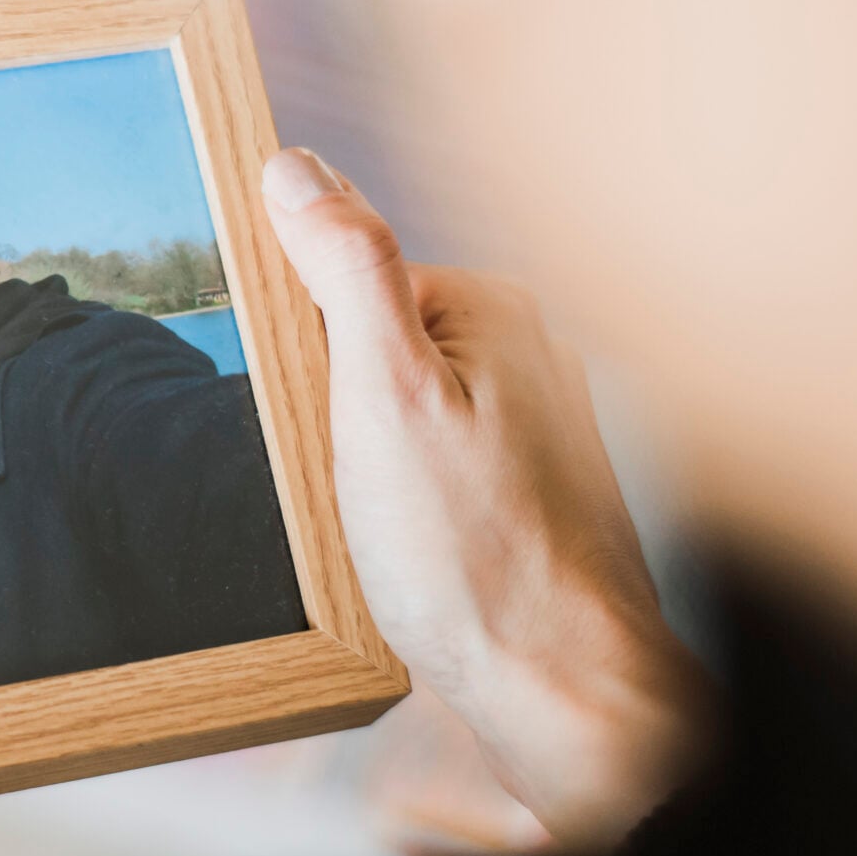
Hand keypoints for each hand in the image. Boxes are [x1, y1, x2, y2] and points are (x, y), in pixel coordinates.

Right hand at [262, 149, 709, 852]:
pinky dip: (402, 509)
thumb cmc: (473, 556)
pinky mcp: (529, 490)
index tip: (324, 421)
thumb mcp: (381, 396)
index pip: (349, 281)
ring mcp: (535, 424)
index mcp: (495, 308)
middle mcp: (530, 351)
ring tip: (391, 530)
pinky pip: (429, 471)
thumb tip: (294, 167)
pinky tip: (415, 556)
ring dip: (367, 470)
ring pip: (398, 416)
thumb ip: (343, 270)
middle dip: (338, 415)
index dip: (310, 354)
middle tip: (362, 487)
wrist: (562, 689)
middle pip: (372, 347)